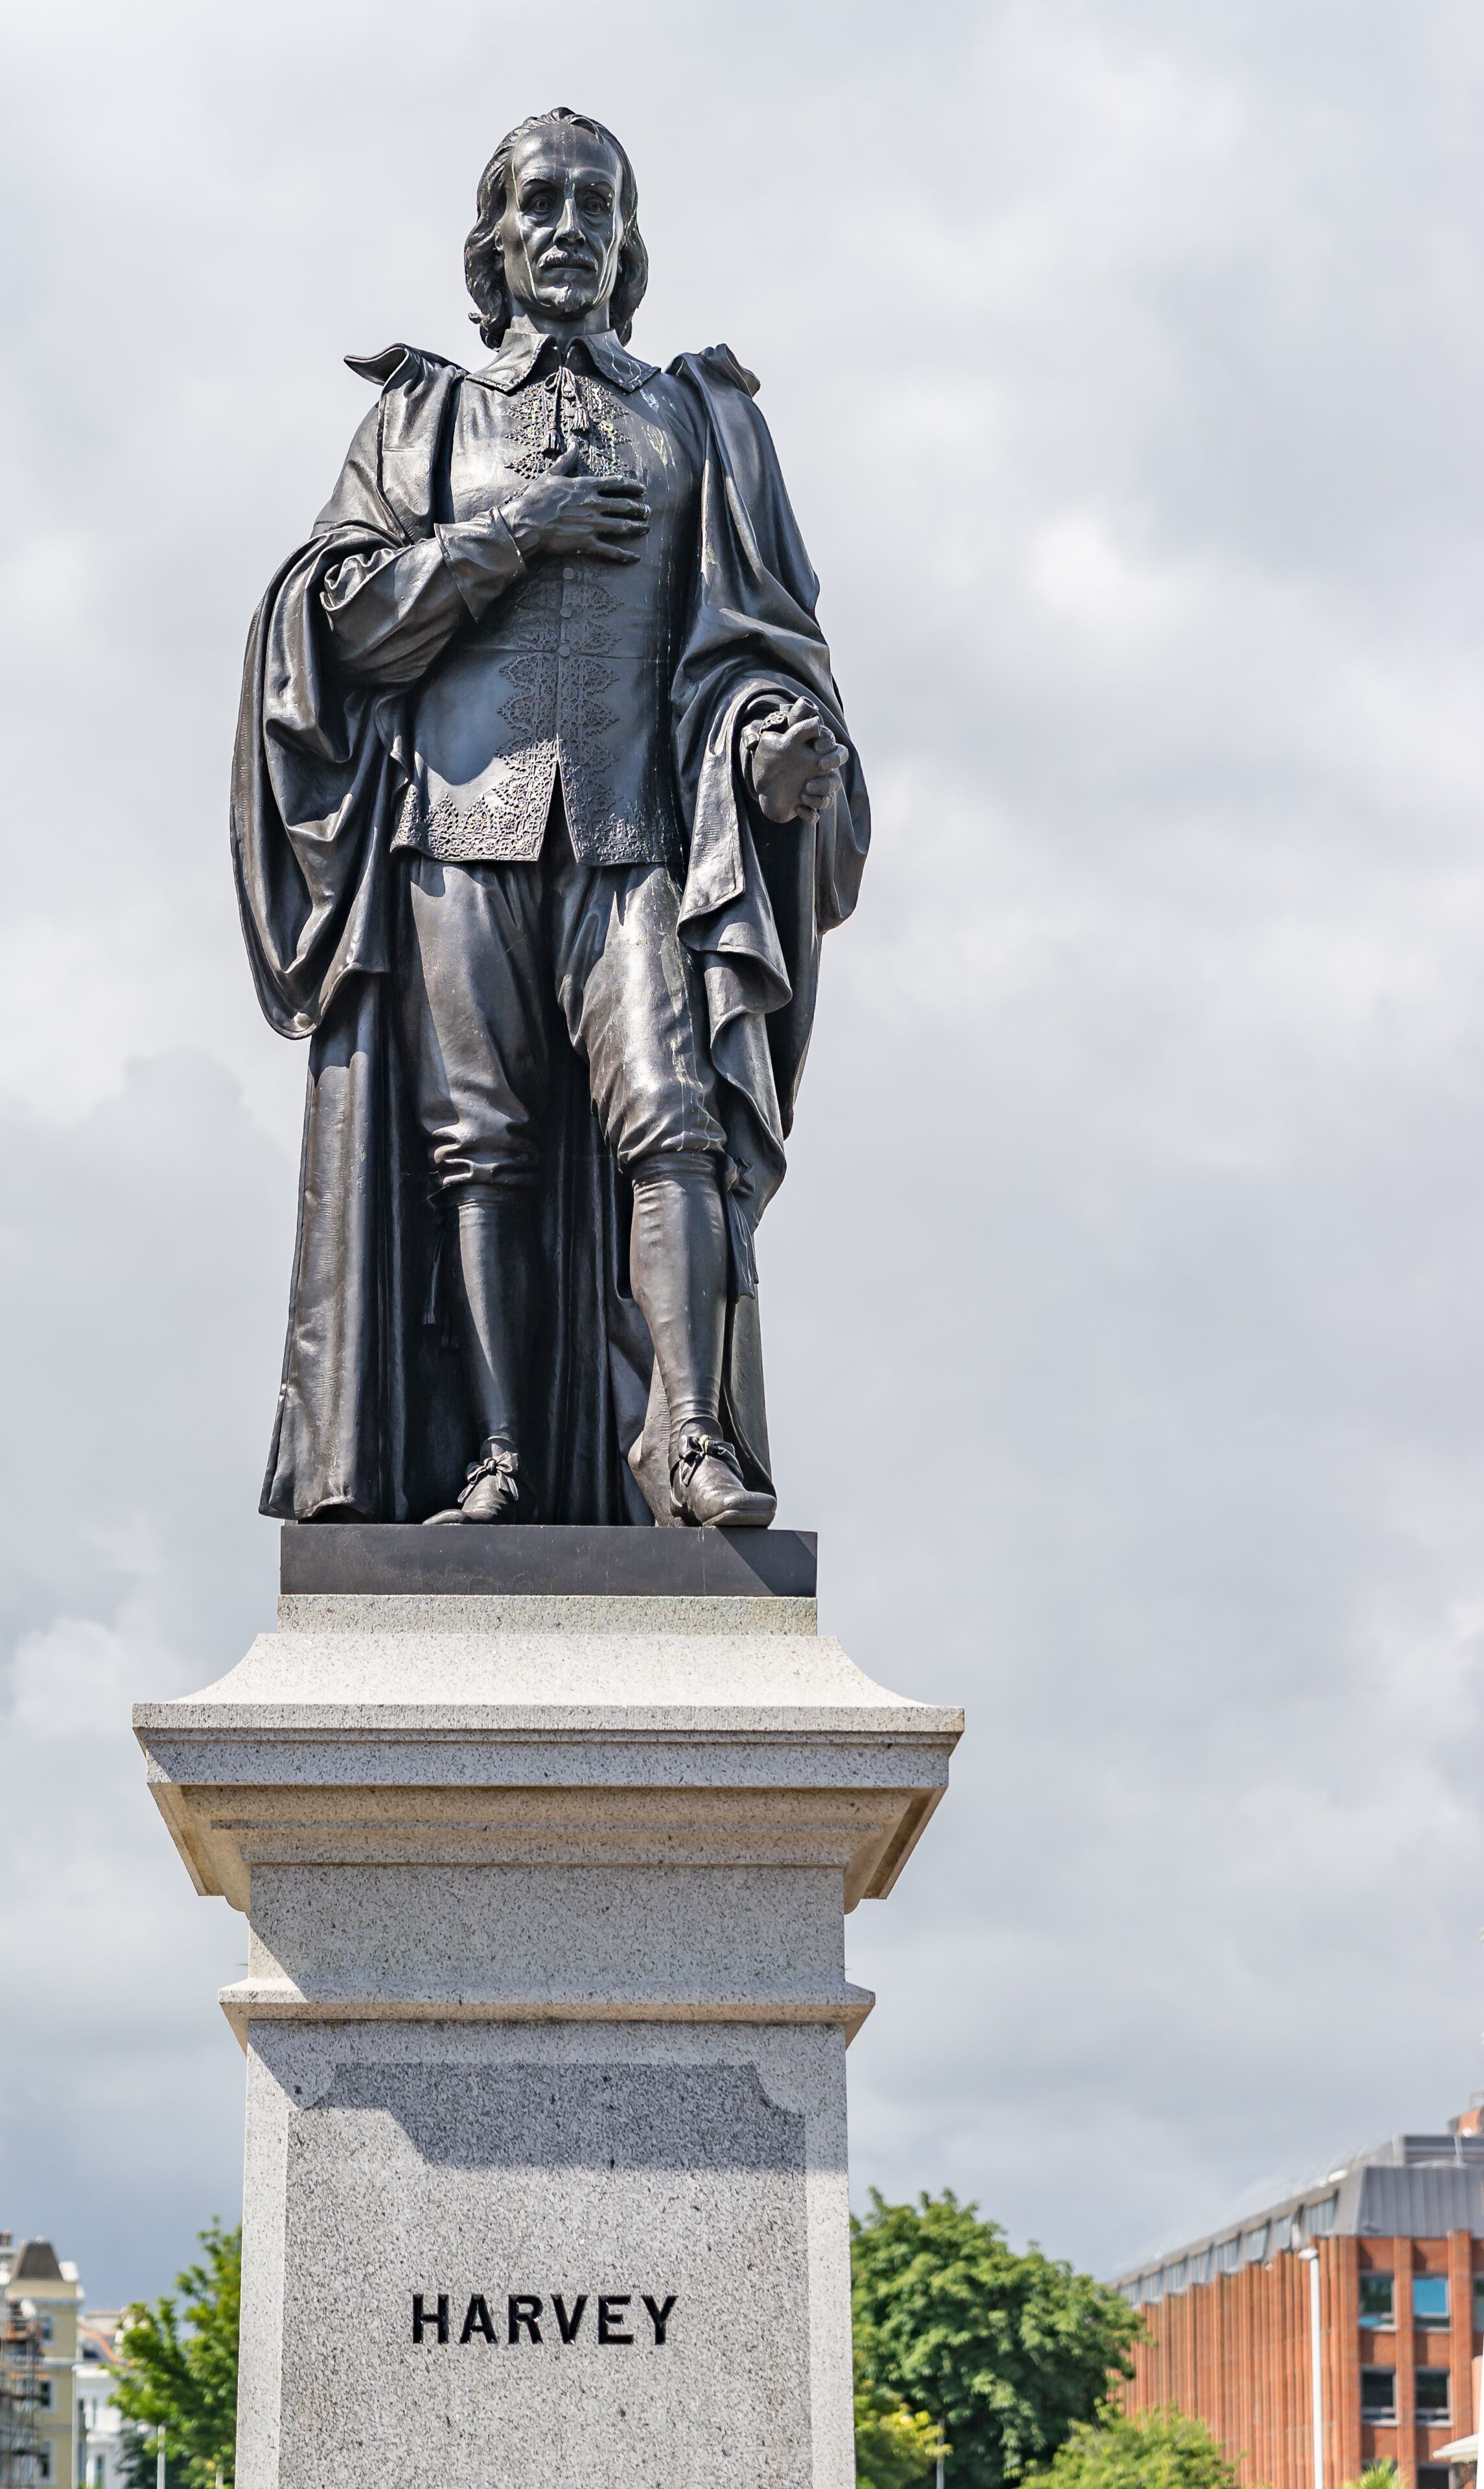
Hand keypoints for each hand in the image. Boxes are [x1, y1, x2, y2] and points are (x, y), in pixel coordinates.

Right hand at [499, 454, 648, 565]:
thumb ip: (566, 460)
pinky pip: (611, 550)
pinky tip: (635, 557)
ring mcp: (593, 524)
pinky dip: (624, 555)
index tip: (643, 489)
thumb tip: (574, 444)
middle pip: (624, 506)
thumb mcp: (552, 474)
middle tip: (648, 511)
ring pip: (622, 526)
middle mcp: (594, 504)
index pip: (615, 484)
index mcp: (586, 486)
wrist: (528, 522)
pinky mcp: (587, 542)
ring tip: (646, 528)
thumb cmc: (537, 498)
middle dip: (639, 509)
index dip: (632, 486)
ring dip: (637, 527)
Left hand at [747, 697, 848, 824]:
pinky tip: (797, 808)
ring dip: (820, 797)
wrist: (756, 781)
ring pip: (829, 797)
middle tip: (819, 768)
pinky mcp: (804, 807)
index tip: (817, 748)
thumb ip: (797, 731)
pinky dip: (809, 814)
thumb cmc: (769, 757)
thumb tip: (815, 722)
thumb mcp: (779, 740)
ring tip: (803, 793)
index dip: (830, 748)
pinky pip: (815, 815)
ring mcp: (812, 791)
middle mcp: (818, 773)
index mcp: (815, 755)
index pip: (835, 749)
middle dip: (831, 774)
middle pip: (837, 776)